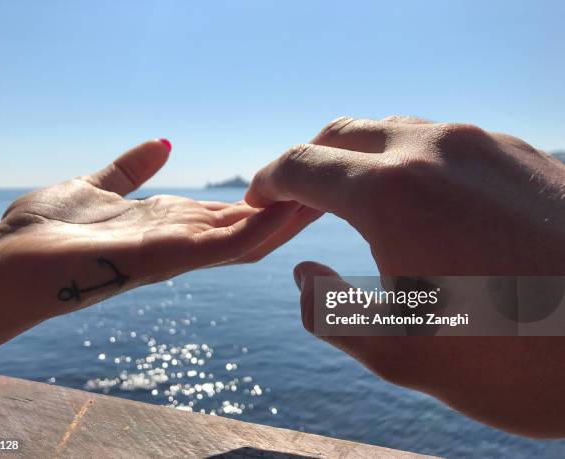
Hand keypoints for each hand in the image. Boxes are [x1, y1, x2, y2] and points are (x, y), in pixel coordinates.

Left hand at [0, 140, 319, 363]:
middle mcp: (178, 239)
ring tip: (324, 197)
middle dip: (285, 209)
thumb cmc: (45, 231)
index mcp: (168, 222)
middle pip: (244, 225)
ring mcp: (174, 251)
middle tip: (331, 190)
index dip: (263, 198)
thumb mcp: (96, 186)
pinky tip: (288, 212)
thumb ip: (129, 169)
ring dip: (282, 218)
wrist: (10, 263)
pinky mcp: (163, 257)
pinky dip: (256, 228)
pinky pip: (220, 244)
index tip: (299, 181)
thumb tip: (161, 144)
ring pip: (243, 235)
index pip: (228, 212)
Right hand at [246, 116, 564, 436]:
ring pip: (391, 130)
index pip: (300, 165)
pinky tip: (417, 203)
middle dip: (306, 163)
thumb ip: (329, 311)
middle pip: (340, 133)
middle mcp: (432, 150)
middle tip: (293, 203)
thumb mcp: (402, 354)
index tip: (256, 202)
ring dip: (356, 160)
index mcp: (390, 194)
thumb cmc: (520, 360)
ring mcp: (481, 144)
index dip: (267, 182)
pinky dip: (406, 162)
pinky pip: (440, 141)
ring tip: (349, 203)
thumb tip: (303, 271)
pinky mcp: (518, 152)